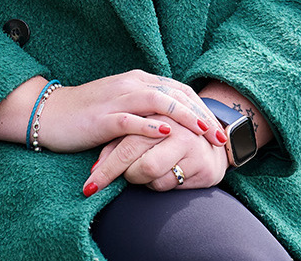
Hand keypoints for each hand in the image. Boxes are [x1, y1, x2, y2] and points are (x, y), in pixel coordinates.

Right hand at [22, 70, 224, 153]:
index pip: (179, 88)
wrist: (48, 114)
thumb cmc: (86, 114)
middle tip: (221, 136)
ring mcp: (116, 100)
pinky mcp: (102, 118)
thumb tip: (174, 121)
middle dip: (201, 114)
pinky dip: (151, 127)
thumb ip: (145, 106)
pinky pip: (130, 119)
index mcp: (136, 80)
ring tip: (203, 134)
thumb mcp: (121, 105)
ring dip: (185, 117)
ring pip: (158, 101)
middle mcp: (129, 84)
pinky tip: (167, 136)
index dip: (201, 106)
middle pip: (175, 93)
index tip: (218, 127)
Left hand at [85, 115, 226, 194]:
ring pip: (153, 177)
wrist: (211, 140)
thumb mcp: (140, 133)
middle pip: (140, 165)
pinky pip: (169, 184)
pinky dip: (158, 184)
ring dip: (141, 180)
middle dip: (120, 177)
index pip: (125, 145)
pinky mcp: (203, 166)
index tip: (89, 187)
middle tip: (110, 181)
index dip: (106, 169)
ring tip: (142, 171)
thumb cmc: (166, 136)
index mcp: (155, 113)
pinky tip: (163, 174)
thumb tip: (94, 168)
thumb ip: (117, 144)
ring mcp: (191, 146)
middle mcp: (175, 128)